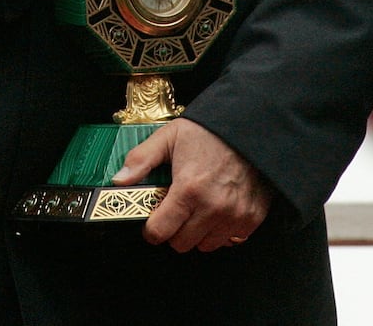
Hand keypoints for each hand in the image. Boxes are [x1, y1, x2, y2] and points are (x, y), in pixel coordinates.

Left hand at [112, 118, 271, 251]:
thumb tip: (119, 181)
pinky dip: (221, 231)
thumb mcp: (169, 137)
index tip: (153, 221)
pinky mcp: (252, 218)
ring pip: (206, 245)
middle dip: (174, 230)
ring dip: (198, 233)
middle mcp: (213, 208)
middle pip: (181, 244)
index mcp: (188, 189)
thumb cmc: (209, 132)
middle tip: (176, 211)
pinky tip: (218, 211)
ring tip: (198, 209)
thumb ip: (141, 159)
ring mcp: (234, 216)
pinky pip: (230, 241)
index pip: (160, 232)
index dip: (151, 229)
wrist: (251, 127)